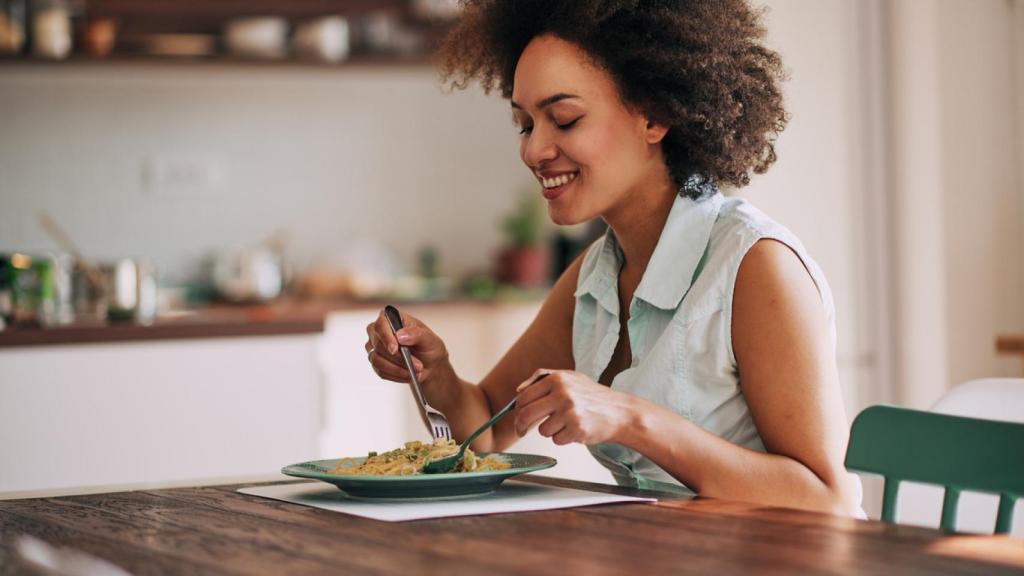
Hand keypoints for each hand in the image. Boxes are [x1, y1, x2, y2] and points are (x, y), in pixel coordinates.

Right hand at [365, 310, 452, 389]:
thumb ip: (416, 334)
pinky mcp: (376, 363)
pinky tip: (407, 375)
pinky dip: (396, 375)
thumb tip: (400, 335)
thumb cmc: (429, 347)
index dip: (386, 337)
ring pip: (376, 360)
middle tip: (417, 365)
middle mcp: (380, 332)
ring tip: (415, 371)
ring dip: (397, 368)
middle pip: (377, 344)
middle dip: (398, 357)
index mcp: (392, 318)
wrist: (430, 364)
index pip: (380, 324)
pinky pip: (380, 371)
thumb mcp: (429, 339)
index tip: (395, 349)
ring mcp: (375, 347)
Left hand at [513, 369, 636, 445]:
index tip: (518, 417)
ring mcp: (570, 412)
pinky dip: (563, 438)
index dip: (517, 410)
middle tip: (521, 431)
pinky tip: (575, 429)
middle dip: (521, 426)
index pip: (524, 397)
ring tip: (566, 423)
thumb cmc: (593, 396)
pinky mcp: (577, 429)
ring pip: (542, 430)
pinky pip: (556, 440)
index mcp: (557, 379)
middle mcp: (562, 394)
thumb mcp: (570, 377)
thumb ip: (542, 378)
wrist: (620, 412)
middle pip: (526, 415)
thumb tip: (518, 389)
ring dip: (550, 431)